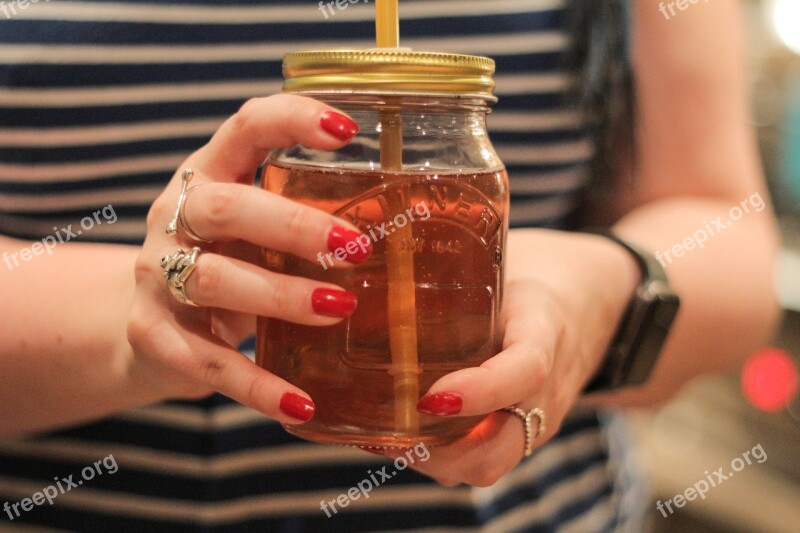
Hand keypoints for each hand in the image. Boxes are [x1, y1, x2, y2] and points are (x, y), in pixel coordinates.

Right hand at [126, 95, 368, 423]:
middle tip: (354, 247)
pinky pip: (207, 362)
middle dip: (292, 224)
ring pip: (213, 280)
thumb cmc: (230, 262)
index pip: (245, 127)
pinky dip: (257, 386)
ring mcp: (156, 275)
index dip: (291, 119)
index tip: (349, 130)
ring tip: (338, 310)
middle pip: (224, 207)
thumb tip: (420, 217)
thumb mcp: (260, 229)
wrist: (145, 324)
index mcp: (211, 174)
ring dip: (280, 296)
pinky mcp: (152, 334)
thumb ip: (314, 218)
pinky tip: (302, 404)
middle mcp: (176, 217)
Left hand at [379, 230, 639, 485]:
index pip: (526, 372)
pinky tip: (402, 434)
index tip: (430, 397)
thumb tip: (378, 256)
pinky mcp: (524, 431)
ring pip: (487, 464)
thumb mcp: (504, 260)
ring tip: (381, 435)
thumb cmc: (536, 274)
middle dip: (438, 452)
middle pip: (499, 448)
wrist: (595, 300)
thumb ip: (454, 263)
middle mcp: (547, 389)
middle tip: (384, 427)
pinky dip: (442, 457)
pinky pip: (484, 459)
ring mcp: (538, 418)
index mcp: (545, 329)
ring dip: (433, 460)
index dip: (480, 392)